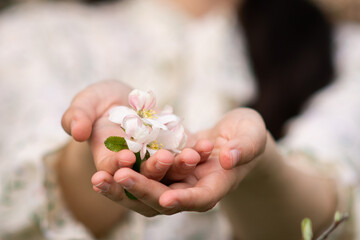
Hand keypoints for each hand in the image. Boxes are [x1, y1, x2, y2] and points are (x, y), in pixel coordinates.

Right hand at [61, 80, 210, 180]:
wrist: (126, 100)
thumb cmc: (101, 102)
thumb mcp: (87, 102)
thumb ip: (77, 115)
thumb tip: (76, 131)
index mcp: (108, 161)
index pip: (111, 169)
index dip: (115, 165)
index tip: (123, 157)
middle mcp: (134, 168)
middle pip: (143, 177)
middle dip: (152, 169)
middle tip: (163, 158)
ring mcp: (156, 163)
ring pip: (169, 173)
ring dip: (180, 166)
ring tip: (191, 156)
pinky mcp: (175, 153)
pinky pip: (187, 157)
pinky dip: (196, 152)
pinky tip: (206, 146)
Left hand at [91, 108, 267, 215]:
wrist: (232, 136)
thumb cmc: (247, 135)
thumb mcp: (252, 135)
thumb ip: (244, 147)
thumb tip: (228, 158)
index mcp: (217, 185)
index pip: (200, 198)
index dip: (184, 200)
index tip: (166, 199)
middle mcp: (193, 189)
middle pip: (166, 200)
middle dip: (142, 190)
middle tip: (118, 176)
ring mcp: (176, 181)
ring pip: (147, 191)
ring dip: (123, 187)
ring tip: (98, 178)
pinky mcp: (164, 170)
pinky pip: (142, 174)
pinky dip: (124, 171)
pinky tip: (103, 167)